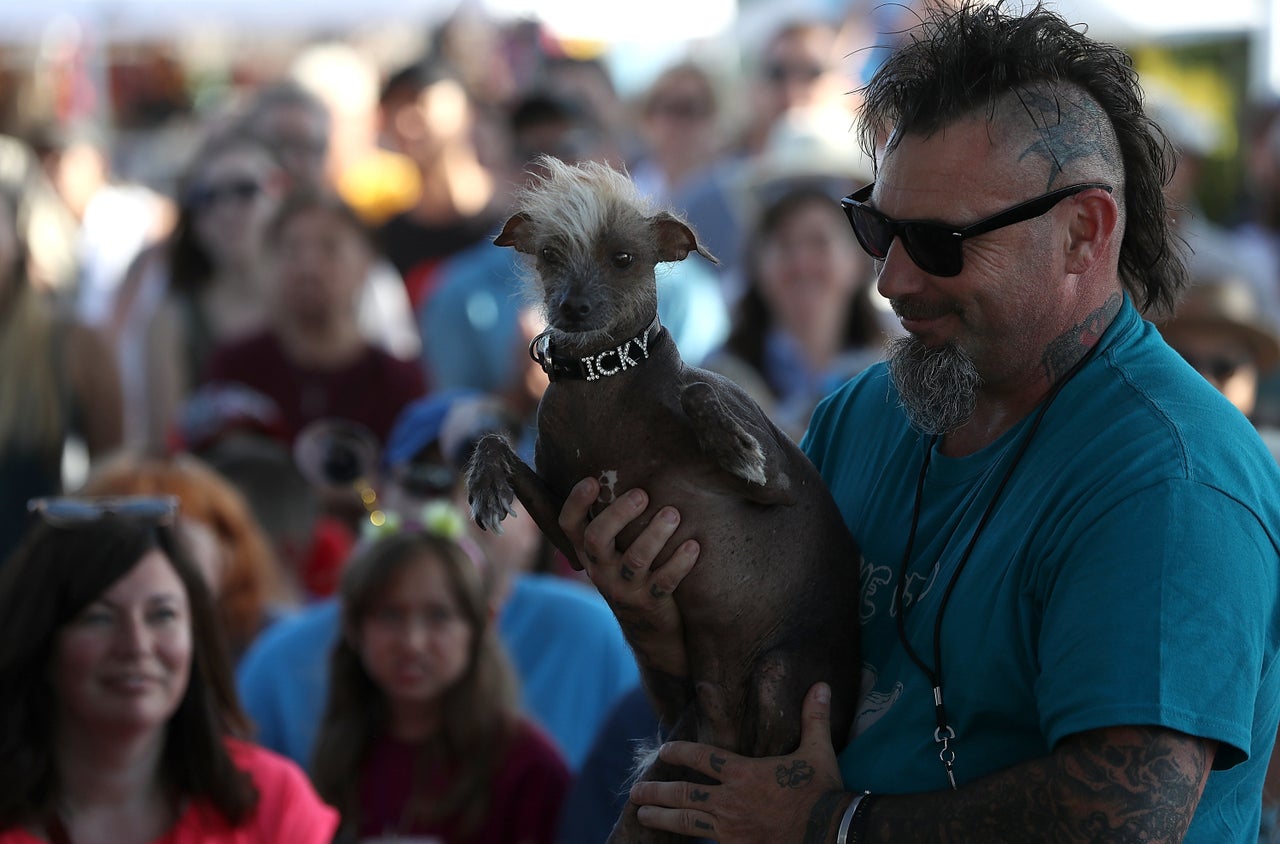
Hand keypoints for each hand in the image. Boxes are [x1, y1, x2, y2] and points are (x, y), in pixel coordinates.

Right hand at [558, 478, 698, 677]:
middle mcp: (601, 571)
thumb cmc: (633, 577)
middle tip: (643, 494)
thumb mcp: (613, 554)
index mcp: (589, 554)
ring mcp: (625, 589)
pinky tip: (693, 545)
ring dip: (655, 534)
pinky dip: (680, 562)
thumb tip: (622, 470)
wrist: (650, 633)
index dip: (576, 502)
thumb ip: (612, 523)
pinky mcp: (651, 604)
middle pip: (597, 539)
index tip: (593, 480)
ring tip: (673, 513)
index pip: (569, 526)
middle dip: (619, 513)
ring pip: (635, 559)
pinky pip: (665, 581)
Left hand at [631, 683, 846, 842]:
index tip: (663, 751)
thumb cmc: (823, 794)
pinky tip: (678, 839)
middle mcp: (731, 801)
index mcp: (745, 774)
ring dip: (661, 817)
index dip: (680, 753)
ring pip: (686, 822)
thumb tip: (821, 686)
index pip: (703, 758)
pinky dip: (689, 839)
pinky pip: (706, 843)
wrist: (831, 834)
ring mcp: (731, 829)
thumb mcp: (819, 753)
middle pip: (684, 794)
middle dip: (656, 792)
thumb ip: (814, 719)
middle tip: (635, 791)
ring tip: (641, 814)